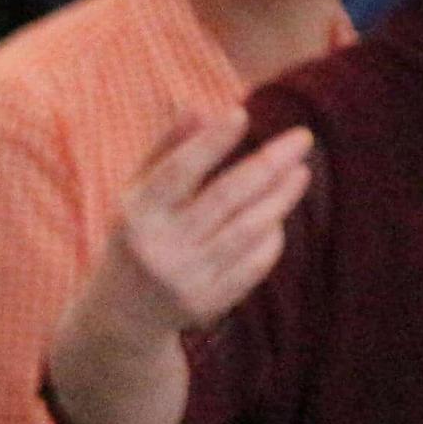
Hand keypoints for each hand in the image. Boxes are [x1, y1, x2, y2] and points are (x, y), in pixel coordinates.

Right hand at [90, 107, 315, 339]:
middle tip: (302, 138)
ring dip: (280, 198)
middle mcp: (159, 246)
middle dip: (268, 164)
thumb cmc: (136, 236)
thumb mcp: (137, 193)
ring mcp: (185, 278)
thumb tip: (201, 108)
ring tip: (301, 172)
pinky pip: (252, 265)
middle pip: (225, 197)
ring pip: (247, 230)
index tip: (241, 114)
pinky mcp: (208, 304)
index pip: (178, 171)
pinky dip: (271, 238)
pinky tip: (280, 216)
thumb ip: (167, 150)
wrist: (120, 315)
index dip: (210, 142)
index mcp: (135, 213)